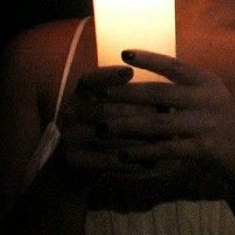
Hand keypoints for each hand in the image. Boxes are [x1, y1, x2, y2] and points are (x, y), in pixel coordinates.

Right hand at [60, 64, 158, 181]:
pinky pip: (104, 160)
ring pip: (105, 137)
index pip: (91, 79)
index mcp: (80, 92)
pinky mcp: (74, 160)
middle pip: (102, 109)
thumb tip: (165, 93)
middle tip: (165, 114)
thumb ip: (132, 95)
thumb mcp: (118, 101)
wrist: (84, 157)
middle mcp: (70, 111)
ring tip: (163, 139)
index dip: (108, 75)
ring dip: (135, 138)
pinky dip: (129, 161)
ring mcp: (69, 136)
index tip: (130, 72)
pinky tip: (150, 162)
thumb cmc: (114, 120)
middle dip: (136, 112)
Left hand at [68, 50, 234, 182]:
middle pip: (160, 93)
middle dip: (127, 93)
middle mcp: (208, 100)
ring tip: (103, 128)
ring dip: (127, 126)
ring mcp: (206, 124)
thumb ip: (185, 84)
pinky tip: (122, 154)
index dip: (150, 58)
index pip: (175, 65)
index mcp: (208, 82)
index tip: (124, 53)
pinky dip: (142, 152)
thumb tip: (147, 67)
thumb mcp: (210, 95)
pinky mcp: (203, 148)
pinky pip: (166, 149)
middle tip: (100, 94)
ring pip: (158, 123)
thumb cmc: (219, 122)